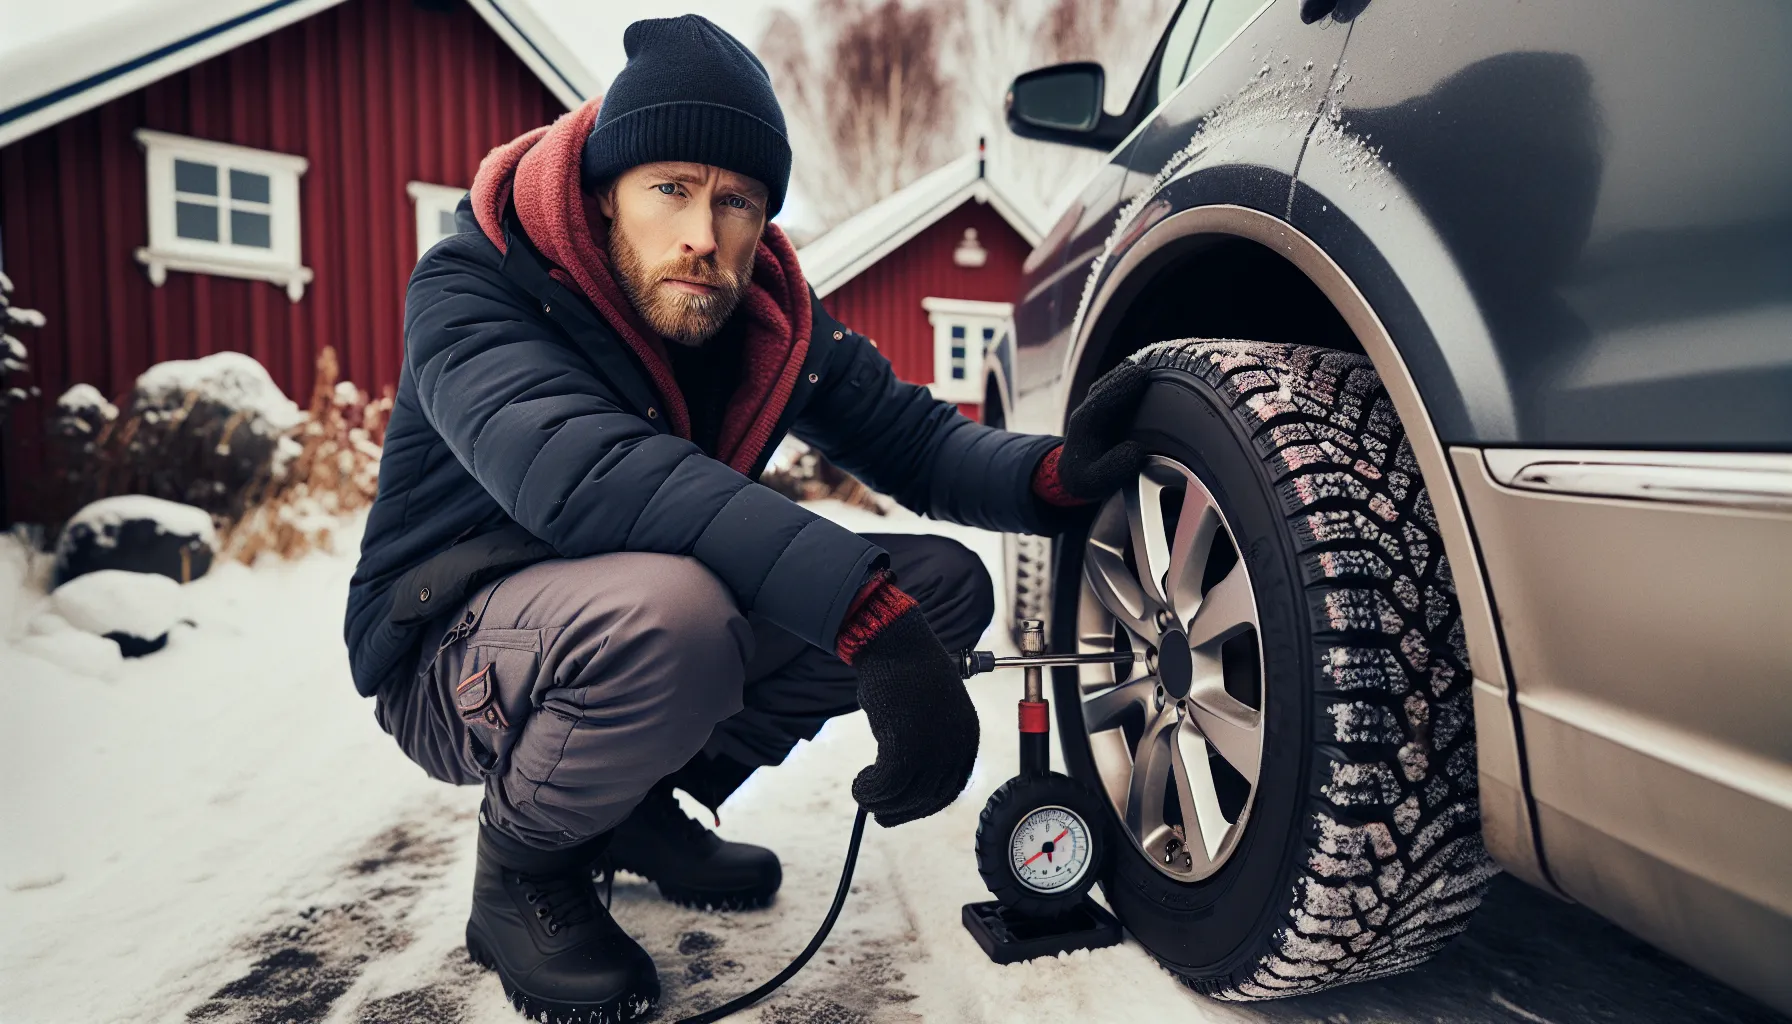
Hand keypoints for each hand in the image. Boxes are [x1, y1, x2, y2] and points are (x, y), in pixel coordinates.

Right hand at [847, 606, 979, 826]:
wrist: (897, 645)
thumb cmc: (908, 674)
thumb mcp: (931, 713)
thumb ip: (929, 743)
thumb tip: (908, 776)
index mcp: (967, 738)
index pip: (950, 788)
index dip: (924, 805)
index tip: (904, 808)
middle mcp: (955, 746)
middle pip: (927, 797)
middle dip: (901, 811)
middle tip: (879, 812)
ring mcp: (932, 748)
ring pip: (904, 794)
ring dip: (879, 800)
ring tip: (863, 793)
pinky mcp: (904, 745)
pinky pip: (885, 784)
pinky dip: (869, 790)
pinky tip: (859, 784)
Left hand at [1055, 360, 1149, 501]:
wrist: (1072, 475)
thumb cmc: (1086, 478)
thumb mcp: (1095, 482)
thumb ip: (1115, 468)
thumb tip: (1136, 450)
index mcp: (1084, 426)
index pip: (1102, 400)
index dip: (1121, 387)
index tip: (1141, 375)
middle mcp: (1087, 411)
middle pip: (1105, 385)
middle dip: (1126, 374)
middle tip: (1151, 365)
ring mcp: (1093, 407)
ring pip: (1108, 383)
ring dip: (1126, 373)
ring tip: (1149, 364)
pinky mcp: (1102, 407)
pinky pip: (1113, 387)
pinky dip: (1127, 378)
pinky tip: (1143, 373)